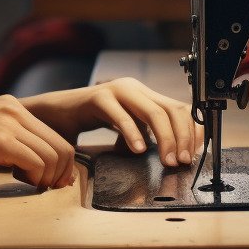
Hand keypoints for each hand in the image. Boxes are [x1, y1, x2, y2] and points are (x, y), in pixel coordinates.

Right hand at [0, 95, 75, 189]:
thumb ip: (13, 146)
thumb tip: (46, 172)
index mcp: (11, 106)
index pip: (54, 136)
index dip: (60, 165)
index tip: (52, 184)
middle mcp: (12, 108)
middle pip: (60, 145)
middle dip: (60, 174)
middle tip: (47, 191)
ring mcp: (7, 121)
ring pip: (53, 155)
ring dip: (47, 179)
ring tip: (30, 188)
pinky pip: (37, 162)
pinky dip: (35, 179)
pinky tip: (21, 184)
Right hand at [23, 78, 200, 167]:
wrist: (56, 113)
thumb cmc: (92, 120)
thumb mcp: (127, 126)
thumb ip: (146, 132)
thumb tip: (174, 151)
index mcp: (143, 93)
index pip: (178, 107)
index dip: (190, 130)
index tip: (193, 152)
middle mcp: (133, 87)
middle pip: (170, 110)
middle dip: (181, 138)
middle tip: (180, 161)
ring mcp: (116, 90)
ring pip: (153, 113)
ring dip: (165, 139)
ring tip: (166, 160)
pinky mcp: (98, 98)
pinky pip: (121, 116)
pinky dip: (133, 134)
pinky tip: (138, 150)